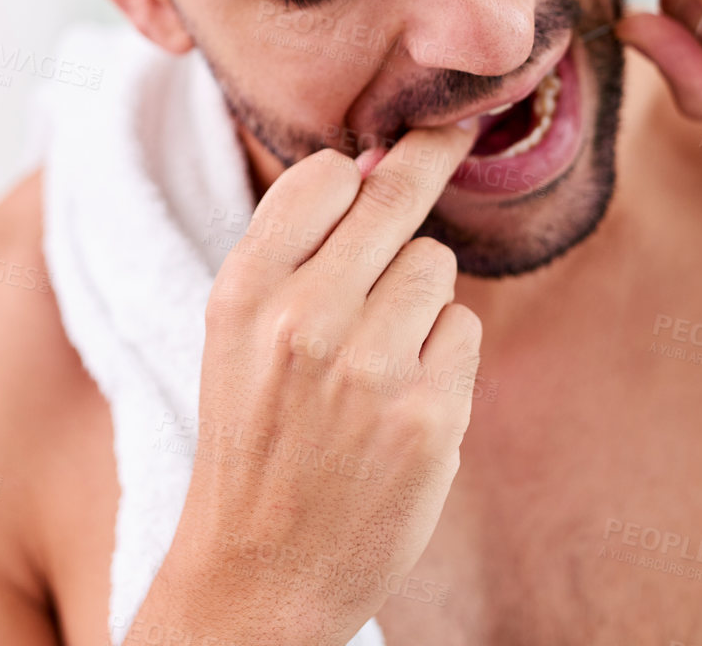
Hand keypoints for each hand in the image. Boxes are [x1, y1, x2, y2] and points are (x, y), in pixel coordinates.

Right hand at [139, 123, 482, 645]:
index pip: (321, 175)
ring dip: (422, 297)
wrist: (262, 571)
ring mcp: (369, 368)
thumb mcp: (237, 337)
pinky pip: (465, 330)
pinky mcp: (428, 414)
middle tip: (455, 129)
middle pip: (395, 199)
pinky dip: (445, 356)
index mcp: (243, 292)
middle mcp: (303, 320)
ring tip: (378, 356)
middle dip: (429, 158)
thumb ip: (294, 253)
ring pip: (436, 265)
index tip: (378, 156)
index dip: (353, 174)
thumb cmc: (255, 439)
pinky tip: (403, 400)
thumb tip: (372, 165)